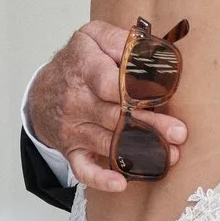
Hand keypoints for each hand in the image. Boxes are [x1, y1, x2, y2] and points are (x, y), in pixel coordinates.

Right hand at [26, 19, 186, 195]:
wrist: (42, 91)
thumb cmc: (77, 63)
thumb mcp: (92, 37)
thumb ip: (118, 40)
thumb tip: (146, 48)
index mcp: (85, 69)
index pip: (111, 83)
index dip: (137, 90)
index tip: (163, 94)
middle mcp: (77, 101)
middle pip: (115, 116)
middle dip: (149, 125)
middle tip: (178, 132)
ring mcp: (73, 128)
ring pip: (107, 142)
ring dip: (139, 152)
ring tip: (169, 155)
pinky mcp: (71, 150)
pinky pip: (83, 168)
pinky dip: (100, 178)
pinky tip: (121, 183)